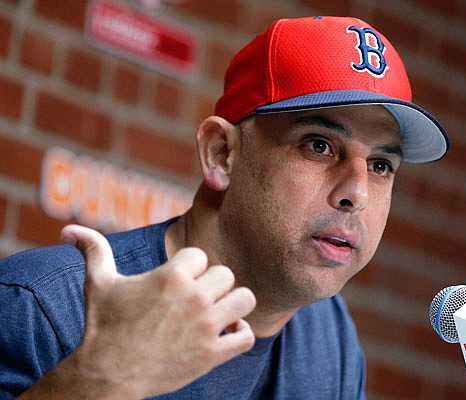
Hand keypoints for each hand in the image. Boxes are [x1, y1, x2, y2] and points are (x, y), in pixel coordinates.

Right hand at [37, 224, 255, 398]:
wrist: (106, 375)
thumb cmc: (103, 326)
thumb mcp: (98, 284)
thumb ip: (94, 251)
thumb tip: (69, 230)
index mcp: (172, 276)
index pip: (201, 256)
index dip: (189, 268)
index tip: (176, 282)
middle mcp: (194, 298)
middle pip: (226, 274)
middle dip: (212, 284)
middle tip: (195, 299)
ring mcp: (206, 327)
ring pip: (245, 299)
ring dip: (233, 304)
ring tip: (218, 311)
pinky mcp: (213, 354)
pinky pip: (247, 336)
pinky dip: (241, 333)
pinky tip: (225, 333)